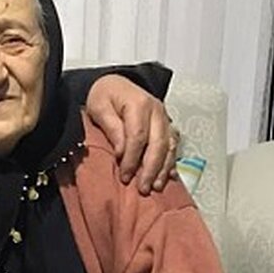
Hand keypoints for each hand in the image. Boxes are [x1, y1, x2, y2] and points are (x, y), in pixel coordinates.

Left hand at [85, 75, 177, 194]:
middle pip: (158, 143)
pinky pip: (174, 145)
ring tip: (157, 187)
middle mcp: (157, 111)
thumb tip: (121, 152)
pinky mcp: (167, 125)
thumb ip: (111, 128)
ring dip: (164, 168)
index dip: (132, 159)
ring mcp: (165, 118)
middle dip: (151, 169)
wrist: (116, 83)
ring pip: (169, 146)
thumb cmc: (105, 96)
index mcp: (139, 104)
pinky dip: (172, 161)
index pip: (138, 136)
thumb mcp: (100, 107)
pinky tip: (169, 176)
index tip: (125, 176)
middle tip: (143, 188)